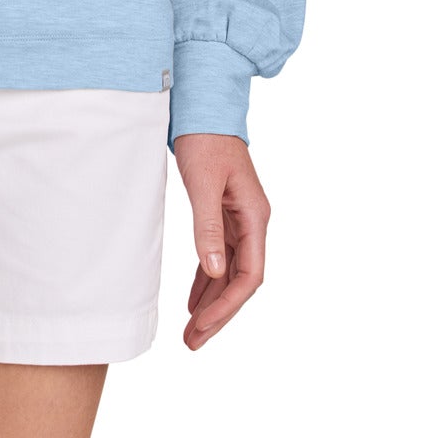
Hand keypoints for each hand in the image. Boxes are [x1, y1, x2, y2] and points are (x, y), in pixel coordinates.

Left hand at [173, 133, 270, 349]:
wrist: (203, 105)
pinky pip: (219, 256)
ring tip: (192, 330)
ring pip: (230, 272)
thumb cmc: (205, 139)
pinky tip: (194, 299)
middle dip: (219, 313)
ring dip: (213, 301)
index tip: (203, 327)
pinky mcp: (224, 214)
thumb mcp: (203, 183)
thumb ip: (208, 227)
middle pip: (241, 280)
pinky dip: (207, 279)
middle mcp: (252, 221)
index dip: (227, 306)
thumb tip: (215, 272)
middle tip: (193, 341)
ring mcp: (239, 219)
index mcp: (255, 216)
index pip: (248, 275)